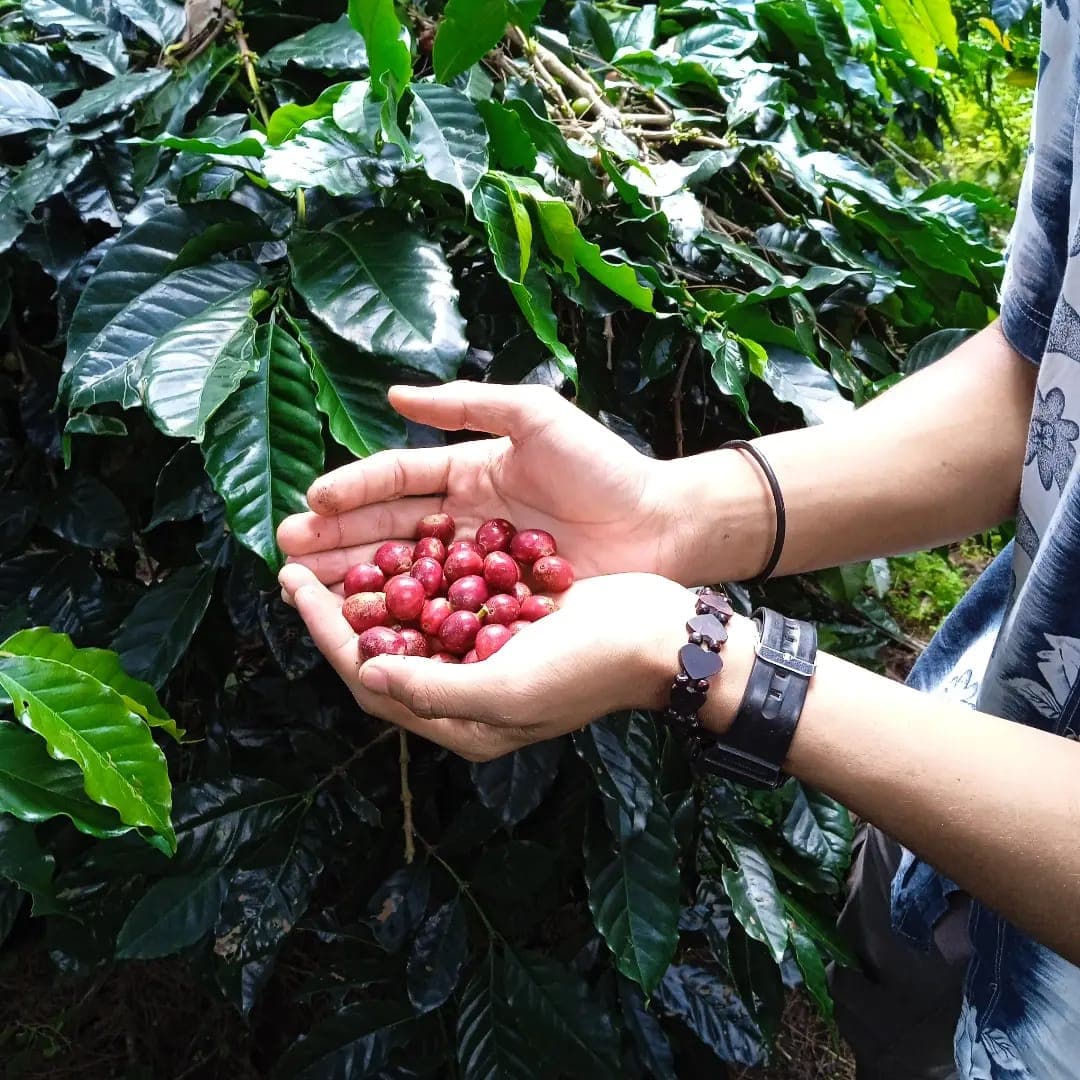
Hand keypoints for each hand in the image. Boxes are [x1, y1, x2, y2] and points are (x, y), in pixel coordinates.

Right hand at [277, 382, 689, 588]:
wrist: (660, 524)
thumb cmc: (603, 466)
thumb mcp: (536, 416)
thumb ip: (468, 404)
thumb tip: (393, 396)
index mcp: (467, 470)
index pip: (395, 478)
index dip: (351, 488)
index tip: (310, 500)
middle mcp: (463, 518)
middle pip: (387, 529)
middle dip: (336, 539)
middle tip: (287, 553)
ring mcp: (476, 564)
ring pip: (405, 571)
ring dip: (356, 578)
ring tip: (307, 587)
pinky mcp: (495, 602)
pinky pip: (440, 608)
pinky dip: (404, 615)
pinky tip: (369, 623)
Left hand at [277, 562, 714, 759]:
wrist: (659, 632)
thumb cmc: (590, 666)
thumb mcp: (509, 687)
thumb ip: (434, 690)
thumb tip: (367, 675)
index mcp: (460, 721)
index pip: (371, 680)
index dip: (328, 634)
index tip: (297, 587)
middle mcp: (463, 692)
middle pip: (379, 652)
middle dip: (336, 609)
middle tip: (297, 563)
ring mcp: (481, 655)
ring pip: (404, 623)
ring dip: (368, 587)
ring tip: (332, 550)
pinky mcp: (499, 621)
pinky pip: (440, 599)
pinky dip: (412, 573)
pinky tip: (394, 543)